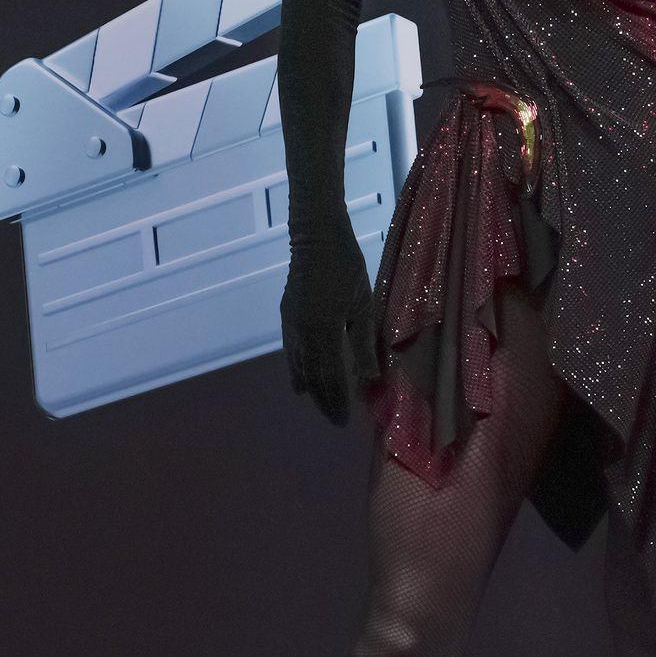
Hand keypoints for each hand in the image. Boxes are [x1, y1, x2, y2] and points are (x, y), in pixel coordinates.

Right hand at [279, 217, 381, 425]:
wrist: (315, 236)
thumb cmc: (346, 266)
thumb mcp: (363, 303)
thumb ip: (363, 342)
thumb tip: (368, 376)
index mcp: (324, 330)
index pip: (330, 375)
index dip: (337, 399)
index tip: (343, 419)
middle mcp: (303, 332)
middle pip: (312, 375)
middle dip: (323, 399)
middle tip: (333, 420)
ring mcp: (291, 324)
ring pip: (298, 365)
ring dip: (310, 388)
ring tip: (318, 405)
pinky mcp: (287, 315)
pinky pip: (290, 351)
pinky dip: (295, 370)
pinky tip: (299, 382)